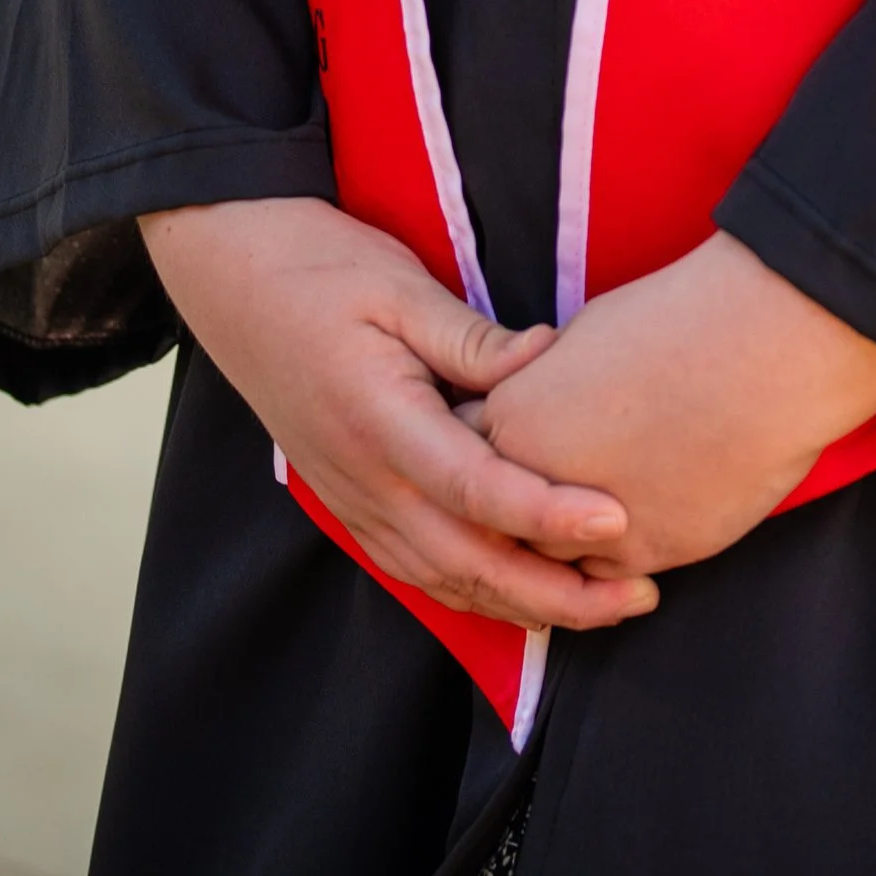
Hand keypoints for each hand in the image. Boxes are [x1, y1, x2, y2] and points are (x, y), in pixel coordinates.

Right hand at [140, 195, 658, 631]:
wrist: (235, 278)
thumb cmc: (320, 269)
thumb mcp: (400, 285)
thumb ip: (473, 338)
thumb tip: (551, 356)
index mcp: (381, 422)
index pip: (478, 489)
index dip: (550, 514)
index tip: (617, 519)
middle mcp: (366, 480)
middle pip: (471, 564)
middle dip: (559, 593)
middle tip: (640, 595)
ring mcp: (355, 501)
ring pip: (447, 581)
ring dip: (526, 605)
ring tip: (605, 606)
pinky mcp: (353, 504)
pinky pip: (420, 570)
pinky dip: (479, 592)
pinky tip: (528, 593)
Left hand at [470, 232, 875, 577]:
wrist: (757, 353)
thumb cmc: (678, 322)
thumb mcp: (585, 336)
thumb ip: (544, 385)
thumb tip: (543, 401)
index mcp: (512, 418)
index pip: (473, 451)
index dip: (496, 444)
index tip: (524, 436)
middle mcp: (533, 484)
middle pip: (503, 515)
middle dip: (521, 500)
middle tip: (556, 479)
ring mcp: (587, 529)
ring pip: (554, 554)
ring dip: (566, 536)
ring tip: (600, 499)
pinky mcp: (643, 556)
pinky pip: (609, 572)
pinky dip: (616, 553)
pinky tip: (640, 516)